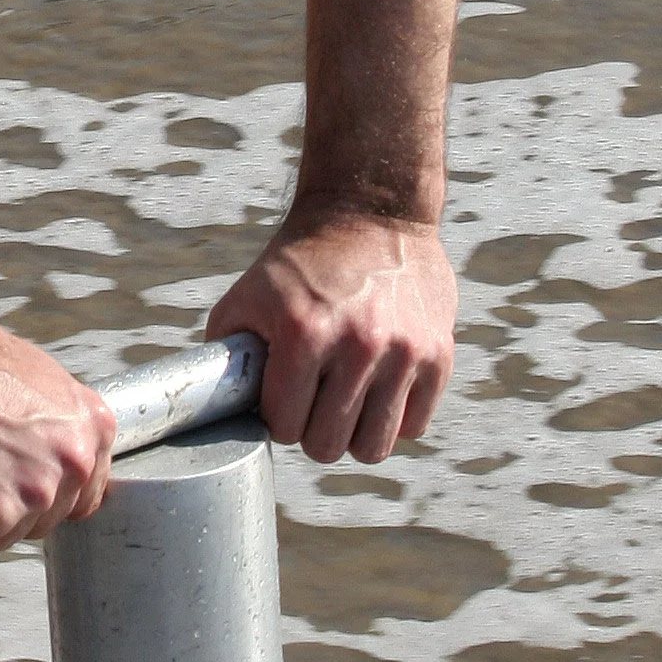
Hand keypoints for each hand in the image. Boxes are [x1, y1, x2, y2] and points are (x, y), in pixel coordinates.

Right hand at [0, 317, 113, 556]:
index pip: (83, 492)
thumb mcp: (31, 376)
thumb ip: (52, 419)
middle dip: (5, 504)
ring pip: (4, 536)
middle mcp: (72, 460)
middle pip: (43, 519)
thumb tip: (47, 448)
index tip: (12, 479)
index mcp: (90, 424)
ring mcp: (34, 490)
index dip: (42, 490)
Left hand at [207, 206, 455, 464]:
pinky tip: (377, 389)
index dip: (276, 416)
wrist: (372, 213)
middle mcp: (359, 346)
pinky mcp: (439, 355)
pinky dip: (393, 418)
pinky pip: (413, 426)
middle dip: (311, 430)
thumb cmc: (301, 262)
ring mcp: (404, 353)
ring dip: (353, 433)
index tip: (280, 397)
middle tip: (311, 401)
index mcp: (304, 332)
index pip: (284, 426)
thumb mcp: (247, 296)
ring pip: (373, 448)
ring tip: (344, 402)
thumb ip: (228, 354)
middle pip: (328, 446)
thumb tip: (223, 409)